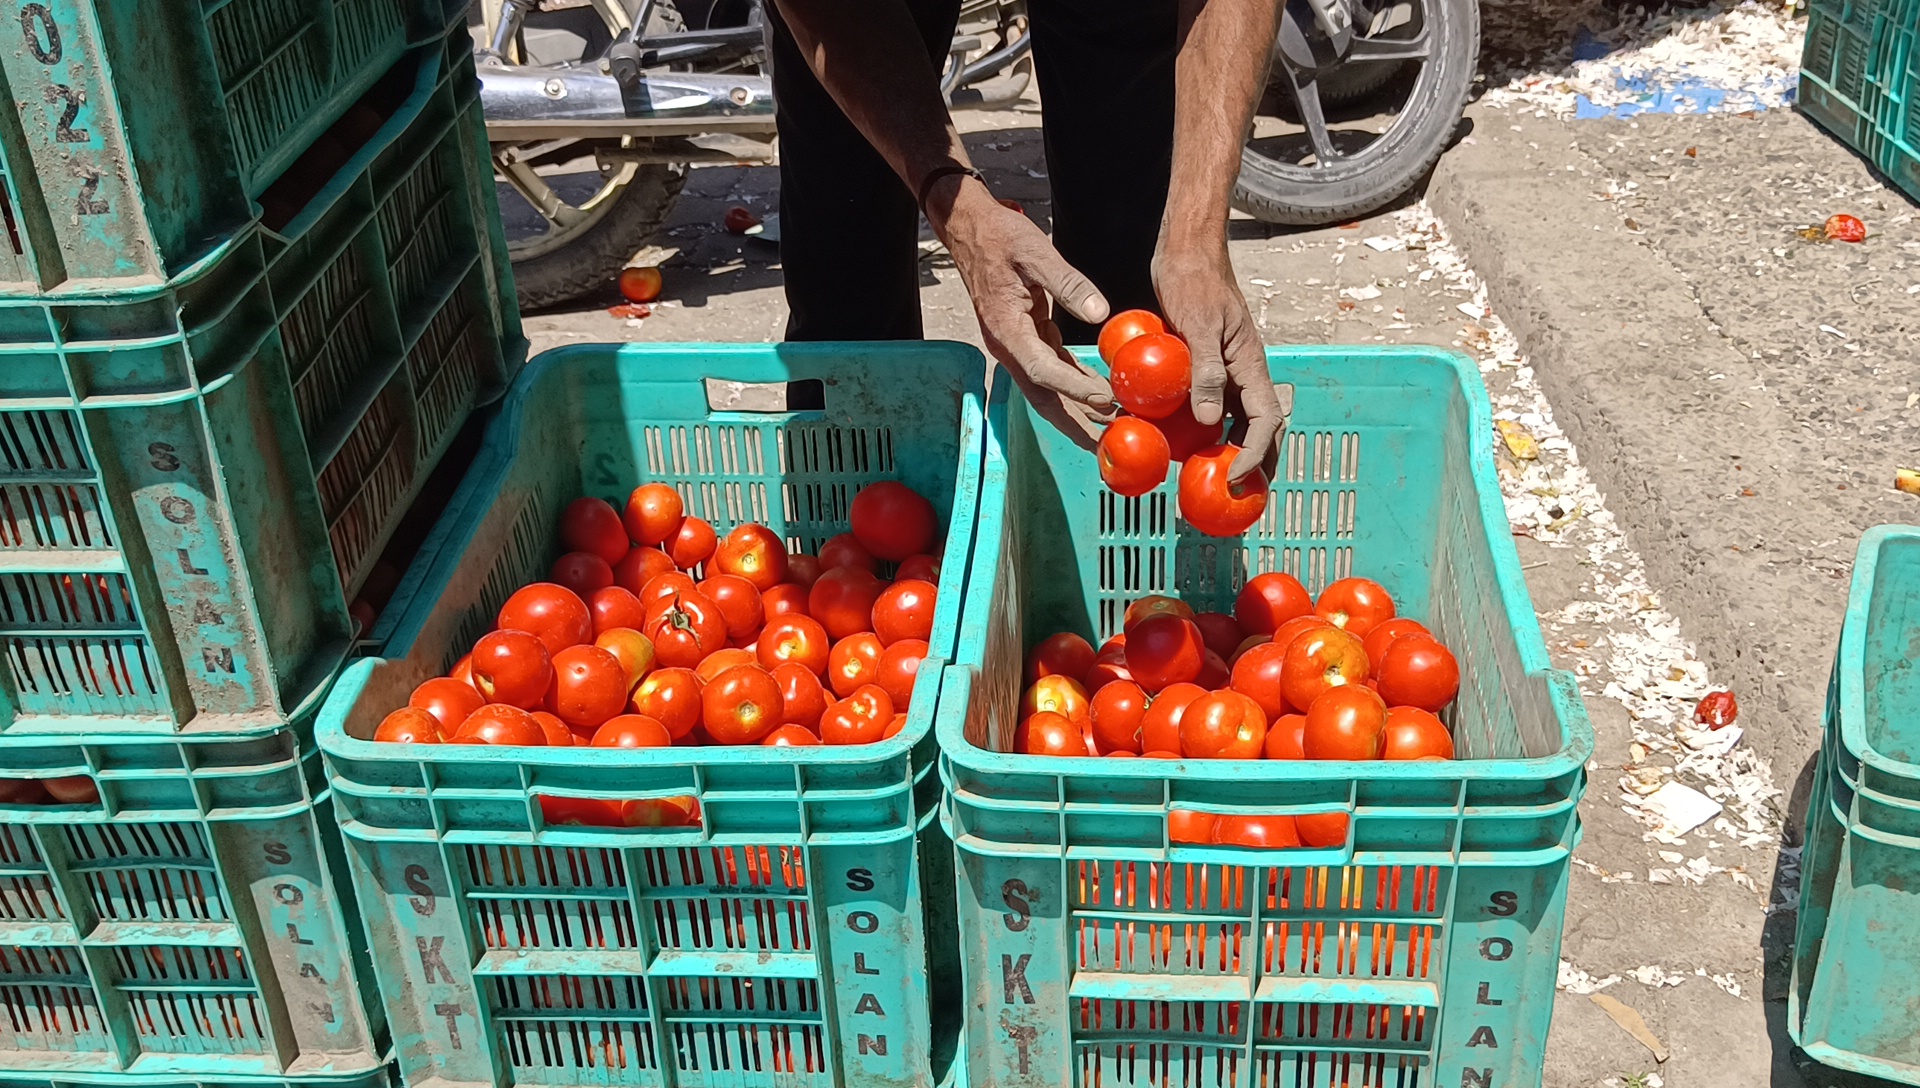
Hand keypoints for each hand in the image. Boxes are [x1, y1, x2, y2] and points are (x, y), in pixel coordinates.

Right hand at [935, 179, 1114, 447]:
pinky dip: (1074, 385)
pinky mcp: (1025, 338)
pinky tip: (1098, 394)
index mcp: (1006, 329)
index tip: (1107, 400)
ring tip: (1109, 430)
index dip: (1075, 388)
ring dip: (1076, 411)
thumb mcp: (1034, 251)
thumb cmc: (998, 237)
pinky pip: (1051, 370)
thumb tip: (1099, 314)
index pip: (1042, 369)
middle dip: (1074, 423)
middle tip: (1107, 445)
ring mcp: (1015, 345)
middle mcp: (1008, 346)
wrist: (969, 229)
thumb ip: (1067, 282)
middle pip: (1042, 396)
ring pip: (1047, 389)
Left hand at [1152, 242, 1284, 481]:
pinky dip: (1208, 430)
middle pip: (1261, 429)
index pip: (1267, 422)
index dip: (1255, 456)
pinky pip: (1214, 405)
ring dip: (1234, 451)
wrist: (1185, 252)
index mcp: (1251, 365)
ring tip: (1217, 481)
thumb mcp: (1198, 325)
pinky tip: (1188, 445)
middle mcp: (1244, 373)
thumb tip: (1210, 420)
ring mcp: (1227, 371)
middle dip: (1256, 464)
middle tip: (1239, 497)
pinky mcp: (1207, 366)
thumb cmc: (1193, 282)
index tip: (1234, 479)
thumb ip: (1205, 370)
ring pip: (1239, 421)